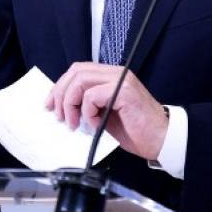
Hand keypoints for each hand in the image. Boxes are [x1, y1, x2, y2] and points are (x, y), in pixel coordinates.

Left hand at [46, 62, 168, 160]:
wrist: (161, 140)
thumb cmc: (136, 131)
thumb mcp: (105, 114)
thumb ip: (88, 105)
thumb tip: (62, 106)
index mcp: (111, 77)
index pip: (78, 70)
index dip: (60, 86)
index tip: (50, 105)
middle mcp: (117, 74)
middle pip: (76, 72)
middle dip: (61, 94)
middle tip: (59, 116)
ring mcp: (121, 81)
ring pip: (80, 81)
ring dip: (70, 104)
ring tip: (73, 123)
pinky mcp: (124, 92)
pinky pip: (92, 96)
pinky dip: (87, 112)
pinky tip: (95, 125)